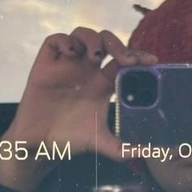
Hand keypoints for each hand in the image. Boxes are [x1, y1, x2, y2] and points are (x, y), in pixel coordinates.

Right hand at [0, 27, 156, 191]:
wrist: (39, 145)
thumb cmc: (70, 140)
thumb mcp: (100, 143)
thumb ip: (123, 149)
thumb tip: (150, 156)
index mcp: (102, 84)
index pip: (123, 61)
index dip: (137, 55)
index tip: (152, 61)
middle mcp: (86, 70)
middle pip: (105, 42)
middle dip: (117, 44)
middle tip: (124, 58)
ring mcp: (66, 66)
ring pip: (81, 35)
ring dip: (92, 39)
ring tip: (95, 57)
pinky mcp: (46, 65)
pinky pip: (54, 40)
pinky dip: (64, 41)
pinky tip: (70, 53)